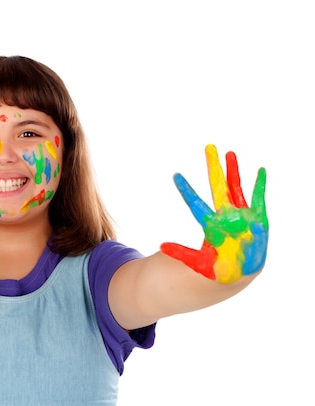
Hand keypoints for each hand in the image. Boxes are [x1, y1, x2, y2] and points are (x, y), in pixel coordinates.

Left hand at [160, 144, 267, 283]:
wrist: (239, 273)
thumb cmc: (217, 269)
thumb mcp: (199, 263)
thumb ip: (183, 254)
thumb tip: (160, 247)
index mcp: (210, 225)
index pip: (195, 203)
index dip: (186, 190)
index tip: (175, 176)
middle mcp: (224, 215)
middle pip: (217, 187)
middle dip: (213, 168)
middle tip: (208, 147)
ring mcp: (241, 215)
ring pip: (235, 188)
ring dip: (233, 171)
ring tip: (229, 153)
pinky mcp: (257, 219)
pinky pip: (258, 199)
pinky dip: (260, 185)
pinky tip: (260, 171)